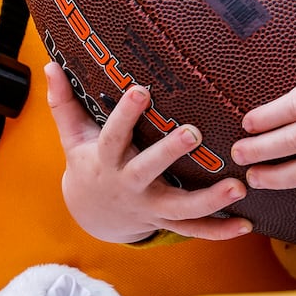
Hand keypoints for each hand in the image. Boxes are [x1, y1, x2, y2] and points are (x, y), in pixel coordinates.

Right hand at [44, 62, 251, 242]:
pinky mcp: (167, 220)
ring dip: (210, 201)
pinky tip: (246, 225)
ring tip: (238, 186)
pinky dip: (220, 230)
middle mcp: (129, 185)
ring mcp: (150, 207)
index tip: (141, 90)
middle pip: (148, 170)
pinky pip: (195, 231)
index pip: (113, 135)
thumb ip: (63, 103)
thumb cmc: (88, 164)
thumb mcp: (72, 137)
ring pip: (179, 209)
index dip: (125, 114)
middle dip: (169, 153)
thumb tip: (49, 64)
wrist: (92, 215)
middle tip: (193, 133)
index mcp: (105, 160)